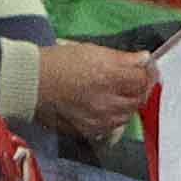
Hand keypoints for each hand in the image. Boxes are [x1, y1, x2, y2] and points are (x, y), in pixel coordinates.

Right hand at [35, 38, 161, 141]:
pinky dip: (114, 117)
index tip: (146, 67)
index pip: (143, 79)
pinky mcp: (88, 130)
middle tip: (137, 79)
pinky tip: (107, 107)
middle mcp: (107, 101)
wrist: (31, 83)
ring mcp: (98, 119)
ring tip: (121, 93)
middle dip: (141, 88)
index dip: (148, 72)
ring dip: (129, 104)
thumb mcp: (92, 51)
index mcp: (109, 77)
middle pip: (138, 99)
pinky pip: (111, 127)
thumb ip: (123, 58)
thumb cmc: (57, 63)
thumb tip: (143, 59)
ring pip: (127, 115)